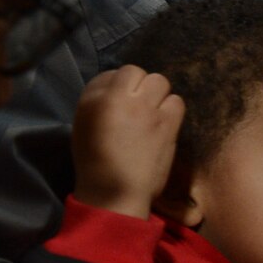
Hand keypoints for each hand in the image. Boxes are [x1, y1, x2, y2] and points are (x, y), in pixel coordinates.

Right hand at [73, 66, 182, 217]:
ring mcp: (145, 109)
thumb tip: (118, 87)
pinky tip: (165, 123)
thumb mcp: (84, 125)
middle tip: (140, 104)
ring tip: (154, 112)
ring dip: (158, 94)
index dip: (121, 84)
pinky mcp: (167, 124)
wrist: (116, 191)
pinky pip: (177, 101)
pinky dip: (172, 109)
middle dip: (140, 85)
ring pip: (160, 81)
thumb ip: (99, 101)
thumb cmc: (95, 162)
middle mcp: (118, 99)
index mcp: (92, 100)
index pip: (113, 72)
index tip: (123, 98)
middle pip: (137, 71)